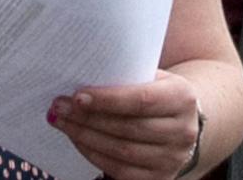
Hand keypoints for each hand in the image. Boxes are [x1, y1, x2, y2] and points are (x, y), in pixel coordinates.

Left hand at [46, 69, 200, 179]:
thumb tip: (78, 73)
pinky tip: (77, 139)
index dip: (108, 100)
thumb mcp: (151, 76)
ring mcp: (173, 159)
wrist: (183, 120)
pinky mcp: (160, 178)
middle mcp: (182, 131)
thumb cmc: (156, 90)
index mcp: (182, 98)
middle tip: (59, 107)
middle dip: (88, 118)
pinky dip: (94, 155)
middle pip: (128, 128)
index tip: (77, 96)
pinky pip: (121, 170)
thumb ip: (125, 75)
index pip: (141, 100)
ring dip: (85, 136)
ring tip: (62, 121)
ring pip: (122, 151)